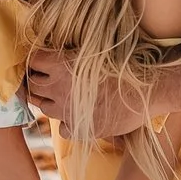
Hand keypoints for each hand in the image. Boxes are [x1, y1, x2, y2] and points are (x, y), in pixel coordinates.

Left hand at [23, 47, 152, 140]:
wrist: (148, 90)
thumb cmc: (126, 64)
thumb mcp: (95, 50)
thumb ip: (71, 53)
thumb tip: (56, 52)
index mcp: (61, 64)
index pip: (33, 60)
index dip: (38, 60)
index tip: (44, 61)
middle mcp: (59, 88)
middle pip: (33, 85)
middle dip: (38, 81)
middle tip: (51, 79)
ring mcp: (67, 111)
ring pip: (43, 107)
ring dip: (50, 101)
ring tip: (65, 96)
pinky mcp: (79, 129)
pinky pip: (61, 128)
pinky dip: (66, 122)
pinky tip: (77, 115)